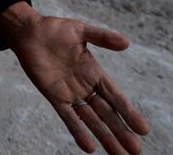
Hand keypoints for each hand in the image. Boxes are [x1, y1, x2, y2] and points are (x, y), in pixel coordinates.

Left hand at [0, 4, 149, 153]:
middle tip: (135, 151)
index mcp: (95, 72)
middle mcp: (85, 87)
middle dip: (121, 131)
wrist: (29, 32)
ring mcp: (70, 94)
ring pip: (91, 120)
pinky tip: (89, 147)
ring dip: (104, 137)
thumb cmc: (55, 29)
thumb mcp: (81, 30)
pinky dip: (78, 131)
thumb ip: (102, 37)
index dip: (129, 112)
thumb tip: (127, 43)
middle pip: (107, 113)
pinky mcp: (54, 96)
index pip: (116, 97)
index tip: (143, 130)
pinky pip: (68, 117)